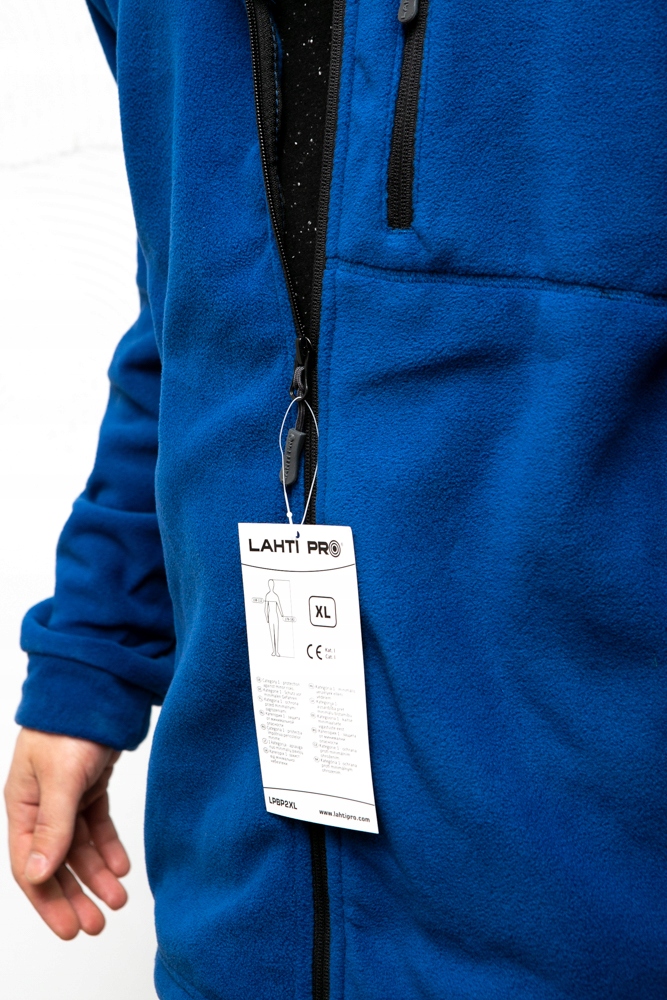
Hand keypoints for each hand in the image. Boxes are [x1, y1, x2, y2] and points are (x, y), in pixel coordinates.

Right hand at [4, 728, 129, 938]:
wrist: (95, 685)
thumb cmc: (67, 725)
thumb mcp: (59, 780)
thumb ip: (51, 828)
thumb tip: (38, 875)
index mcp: (22, 805)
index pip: (30, 866)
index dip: (48, 901)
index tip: (69, 928)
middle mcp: (40, 804)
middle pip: (55, 863)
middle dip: (75, 895)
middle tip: (97, 924)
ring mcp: (65, 796)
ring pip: (79, 847)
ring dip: (96, 874)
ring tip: (118, 899)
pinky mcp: (89, 785)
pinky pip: (96, 826)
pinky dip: (108, 847)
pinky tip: (120, 866)